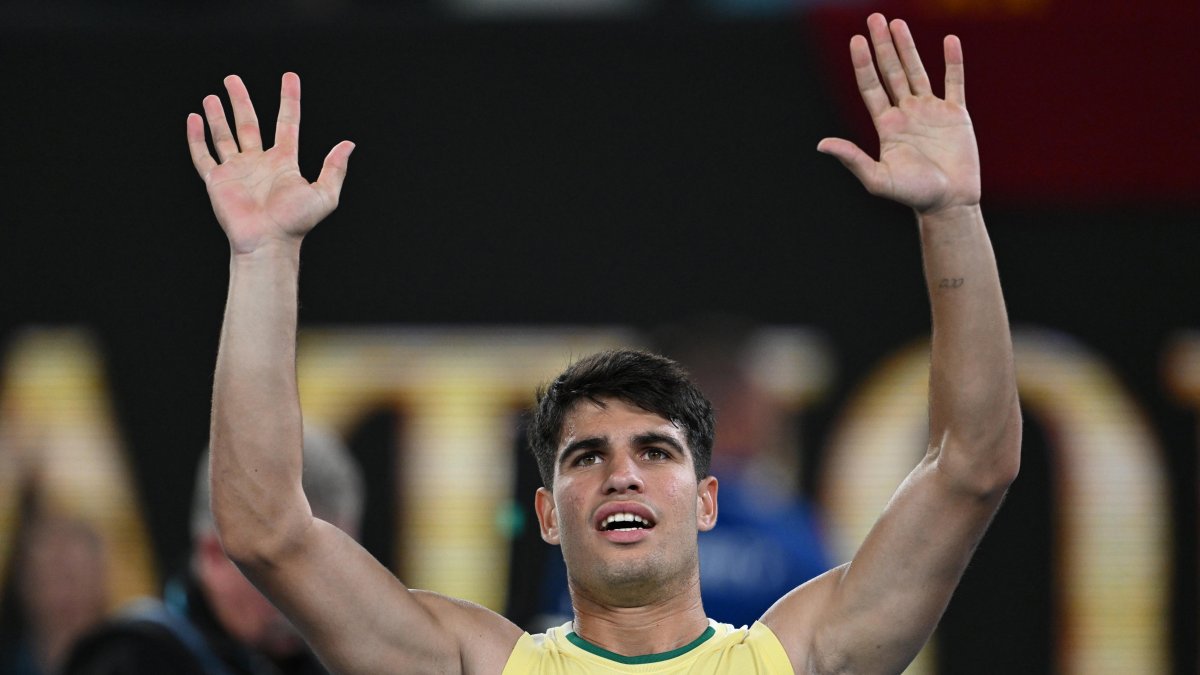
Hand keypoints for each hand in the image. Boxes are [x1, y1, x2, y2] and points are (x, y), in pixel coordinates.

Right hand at [187, 73, 353, 254]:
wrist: (268, 241)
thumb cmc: (295, 223)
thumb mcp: (324, 194)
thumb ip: (335, 169)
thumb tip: (349, 144)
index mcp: (283, 162)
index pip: (287, 123)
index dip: (289, 99)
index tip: (290, 77)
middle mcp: (259, 162)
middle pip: (248, 123)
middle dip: (240, 100)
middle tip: (233, 79)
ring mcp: (237, 170)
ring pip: (224, 136)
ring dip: (218, 116)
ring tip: (213, 95)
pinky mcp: (218, 181)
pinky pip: (204, 156)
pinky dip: (197, 138)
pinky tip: (193, 119)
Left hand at [818, 14, 978, 215]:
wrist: (949, 203)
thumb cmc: (913, 195)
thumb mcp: (878, 178)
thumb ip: (853, 158)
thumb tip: (821, 144)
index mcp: (887, 125)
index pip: (871, 87)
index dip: (863, 64)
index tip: (856, 40)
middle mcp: (906, 113)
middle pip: (891, 72)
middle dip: (882, 46)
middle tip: (874, 18)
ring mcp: (931, 111)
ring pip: (917, 72)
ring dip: (908, 47)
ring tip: (897, 23)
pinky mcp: (957, 115)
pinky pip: (954, 82)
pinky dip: (953, 62)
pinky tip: (948, 41)